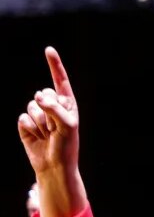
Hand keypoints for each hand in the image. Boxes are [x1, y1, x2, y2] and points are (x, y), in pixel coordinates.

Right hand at [18, 47, 79, 176]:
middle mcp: (52, 106)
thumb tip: (39, 97)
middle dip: (47, 110)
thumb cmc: (67, 147)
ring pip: (31, 106)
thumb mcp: (68, 126)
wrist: (54, 167)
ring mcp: (39, 115)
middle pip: (42, 93)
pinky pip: (22, 118)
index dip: (54, 65)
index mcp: (67, 104)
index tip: (48, 49)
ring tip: (47, 134)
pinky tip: (37, 138)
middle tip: (55, 128)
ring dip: (39, 122)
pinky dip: (29, 128)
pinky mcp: (26, 124)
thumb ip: (55, 108)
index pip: (60, 80)